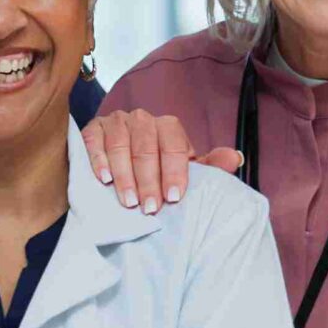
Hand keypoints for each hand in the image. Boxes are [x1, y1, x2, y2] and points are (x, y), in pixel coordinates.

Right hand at [80, 109, 245, 214]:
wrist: (122, 164)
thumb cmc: (158, 170)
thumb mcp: (183, 171)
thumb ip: (209, 167)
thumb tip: (235, 158)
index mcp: (168, 127)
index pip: (173, 144)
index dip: (174, 172)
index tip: (173, 198)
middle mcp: (142, 119)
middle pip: (145, 147)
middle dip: (148, 180)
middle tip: (149, 208)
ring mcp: (116, 122)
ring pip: (120, 144)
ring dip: (124, 175)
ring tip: (128, 201)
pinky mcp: (92, 128)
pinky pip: (94, 140)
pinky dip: (98, 159)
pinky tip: (103, 179)